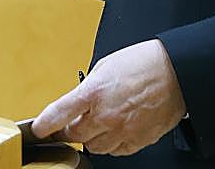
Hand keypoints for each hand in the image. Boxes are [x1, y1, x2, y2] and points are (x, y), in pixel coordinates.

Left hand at [32, 40, 185, 156]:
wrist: (176, 72)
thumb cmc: (143, 63)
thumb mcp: (104, 67)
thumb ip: (88, 88)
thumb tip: (79, 103)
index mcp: (93, 92)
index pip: (58, 114)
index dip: (44, 125)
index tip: (38, 129)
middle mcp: (105, 115)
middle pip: (74, 135)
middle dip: (70, 130)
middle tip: (73, 122)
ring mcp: (122, 130)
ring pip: (94, 147)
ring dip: (91, 138)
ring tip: (98, 123)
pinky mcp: (138, 140)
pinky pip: (116, 151)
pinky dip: (111, 144)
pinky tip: (115, 130)